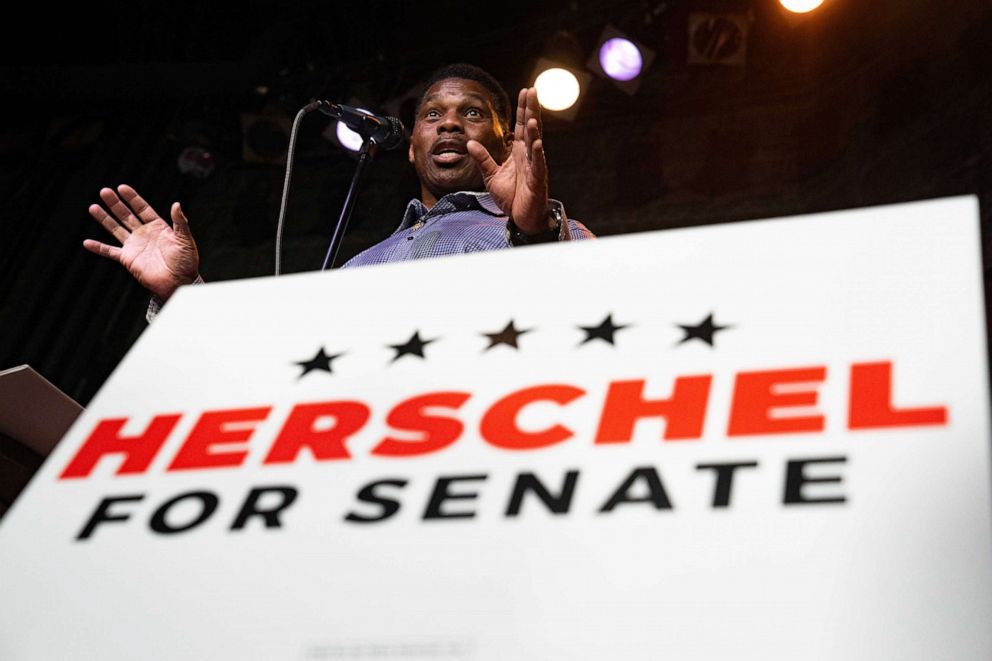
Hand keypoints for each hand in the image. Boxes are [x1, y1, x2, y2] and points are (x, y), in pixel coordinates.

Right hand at [84, 185, 199, 300]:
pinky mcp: (128, 259)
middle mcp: (144, 234)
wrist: (179, 282)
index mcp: (158, 227)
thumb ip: (180, 222)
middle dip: (115, 204)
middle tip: (104, 191)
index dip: (132, 198)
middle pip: (126, 215)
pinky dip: (98, 248)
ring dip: (104, 218)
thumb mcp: (185, 240)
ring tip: (93, 207)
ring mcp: (135, 246)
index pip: (142, 209)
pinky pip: (110, 252)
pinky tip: (87, 242)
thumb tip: (177, 204)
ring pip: (116, 229)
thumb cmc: (186, 262)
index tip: (122, 187)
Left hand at [467, 87, 550, 234]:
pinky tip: (536, 143)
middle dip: (531, 110)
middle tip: (533, 90)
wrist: (522, 218)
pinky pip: (538, 165)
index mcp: (519, 153)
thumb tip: (469, 143)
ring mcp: (535, 167)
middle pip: (531, 128)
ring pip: (536, 144)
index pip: (522, 126)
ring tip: (531, 115)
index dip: (523, 108)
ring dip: (534, 130)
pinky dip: (537, 154)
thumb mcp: (490, 176)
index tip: (525, 90)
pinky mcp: (537, 181)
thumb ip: (482, 158)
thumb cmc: (511, 197)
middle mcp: (529, 156)